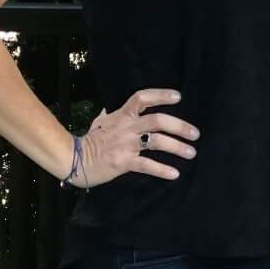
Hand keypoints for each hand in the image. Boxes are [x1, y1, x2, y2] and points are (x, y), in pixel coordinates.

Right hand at [73, 88, 199, 185]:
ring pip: (157, 142)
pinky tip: (174, 174)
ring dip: (177, 147)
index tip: (178, 96)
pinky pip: (147, 165)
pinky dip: (162, 169)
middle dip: (180, 126)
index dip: (161, 95)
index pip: (142, 98)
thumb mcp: (101, 121)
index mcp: (123, 114)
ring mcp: (126, 144)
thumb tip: (118, 107)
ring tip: (191, 153)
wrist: (74, 159)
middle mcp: (127, 127)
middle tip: (195, 134)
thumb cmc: (89, 140)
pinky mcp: (123, 162)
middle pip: (158, 121)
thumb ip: (114, 113)